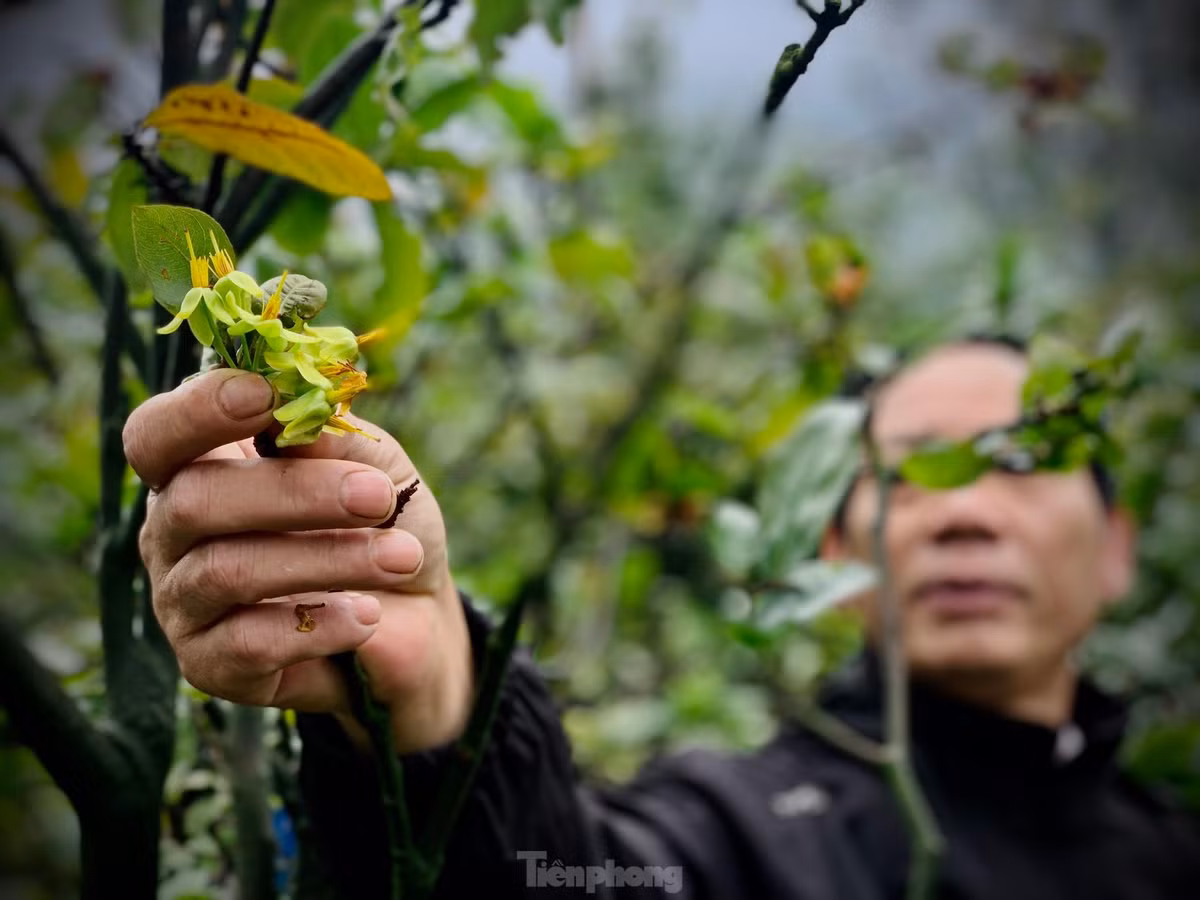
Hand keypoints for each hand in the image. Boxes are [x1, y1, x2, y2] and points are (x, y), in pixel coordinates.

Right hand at [123, 368, 473, 751]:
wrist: (415, 615)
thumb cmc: (381, 522)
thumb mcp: (373, 465)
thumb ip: (331, 438)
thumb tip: (298, 412)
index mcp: (199, 466)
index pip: (157, 434)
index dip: (197, 411)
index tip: (263, 395)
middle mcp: (171, 532)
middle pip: (193, 500)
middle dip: (296, 493)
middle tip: (377, 496)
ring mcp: (183, 602)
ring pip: (227, 572)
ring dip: (328, 559)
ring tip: (401, 556)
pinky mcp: (210, 664)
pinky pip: (249, 643)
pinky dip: (321, 624)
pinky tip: (368, 615)